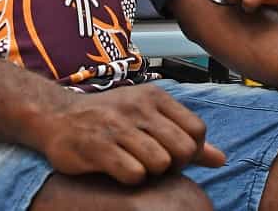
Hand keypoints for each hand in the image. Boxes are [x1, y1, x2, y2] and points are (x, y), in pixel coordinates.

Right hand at [34, 86, 225, 185]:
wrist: (56, 116)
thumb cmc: (108, 118)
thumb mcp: (148, 117)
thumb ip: (184, 137)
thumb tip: (220, 159)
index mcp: (155, 97)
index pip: (196, 131)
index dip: (190, 150)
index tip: (172, 154)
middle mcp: (138, 108)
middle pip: (182, 149)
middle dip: (173, 164)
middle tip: (154, 164)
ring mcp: (117, 126)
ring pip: (160, 163)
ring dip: (150, 173)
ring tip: (135, 165)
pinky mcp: (97, 147)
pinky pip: (134, 173)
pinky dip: (131, 179)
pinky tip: (119, 171)